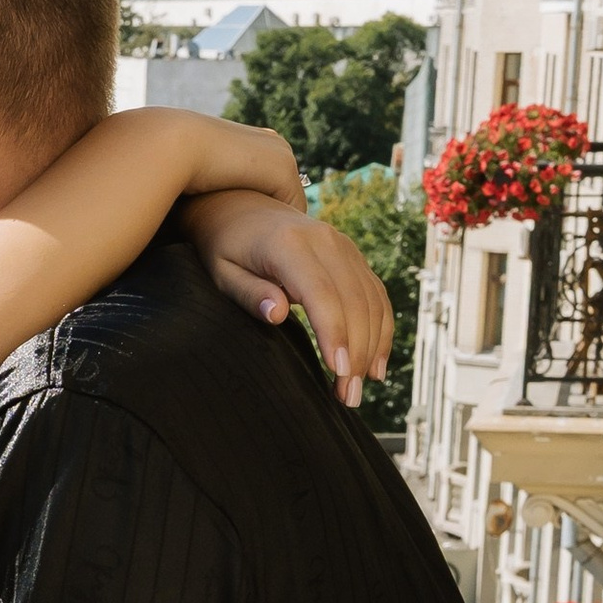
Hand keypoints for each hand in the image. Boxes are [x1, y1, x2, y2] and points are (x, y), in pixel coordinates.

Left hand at [181, 189, 391, 409]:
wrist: (242, 205)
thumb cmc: (225, 246)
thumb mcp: (222, 271)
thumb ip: (249, 293)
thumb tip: (278, 314)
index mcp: (289, 245)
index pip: (321, 294)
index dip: (335, 333)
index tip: (340, 371)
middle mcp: (325, 241)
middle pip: (353, 301)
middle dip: (356, 352)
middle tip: (347, 397)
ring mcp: (343, 246)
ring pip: (371, 300)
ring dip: (371, 347)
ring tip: (358, 389)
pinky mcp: (352, 256)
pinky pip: (375, 294)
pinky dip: (381, 328)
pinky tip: (375, 364)